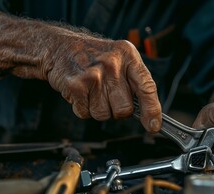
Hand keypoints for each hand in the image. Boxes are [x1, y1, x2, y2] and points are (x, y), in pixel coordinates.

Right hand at [45, 35, 161, 132]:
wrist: (59, 47)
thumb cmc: (94, 56)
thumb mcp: (121, 58)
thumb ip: (136, 81)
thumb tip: (150, 114)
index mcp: (128, 55)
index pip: (147, 87)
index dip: (152, 110)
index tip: (153, 126)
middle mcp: (112, 64)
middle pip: (124, 109)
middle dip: (118, 110)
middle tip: (109, 95)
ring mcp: (93, 75)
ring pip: (104, 114)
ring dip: (99, 109)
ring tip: (93, 91)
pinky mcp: (76, 85)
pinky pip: (86, 113)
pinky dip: (83, 108)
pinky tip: (82, 92)